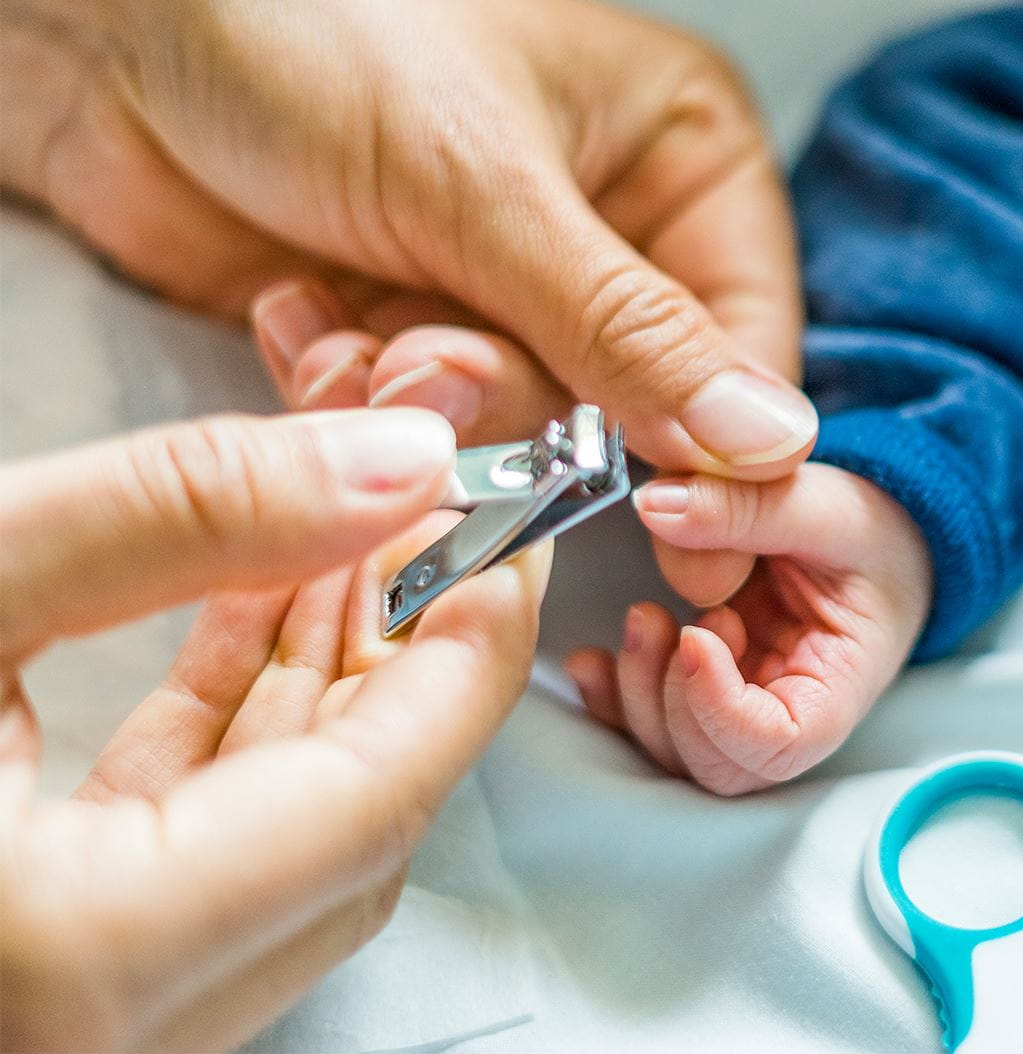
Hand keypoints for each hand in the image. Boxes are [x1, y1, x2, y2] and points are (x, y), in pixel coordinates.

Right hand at [0, 408, 551, 1050]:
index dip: (472, 657)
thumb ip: (179, 516)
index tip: (520, 542)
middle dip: (409, 655)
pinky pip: (200, 845)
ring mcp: (93, 1005)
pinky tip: (258, 611)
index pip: (377, 800)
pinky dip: (244, 726)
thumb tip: (399, 463)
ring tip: (355, 538)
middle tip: (446, 521)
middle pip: (353, 823)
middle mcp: (113, 1022)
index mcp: (93, 957)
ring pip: (284, 837)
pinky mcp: (64, 960)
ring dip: (329, 679)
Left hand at [2, 0, 811, 475]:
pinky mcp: (410, 318)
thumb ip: (628, 331)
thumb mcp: (491, 186)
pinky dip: (358, 386)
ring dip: (427, 394)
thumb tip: (770, 439)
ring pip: (520, 415)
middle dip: (523, 398)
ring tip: (358, 334)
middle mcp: (604, 220)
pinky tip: (303, 314)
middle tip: (441, 374)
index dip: (721, 433)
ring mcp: (502, 277)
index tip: (694, 529)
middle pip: (630, 392)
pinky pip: (425, 416)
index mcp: (677, 148)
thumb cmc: (322, 30)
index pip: (747, 327)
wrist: (106, 21)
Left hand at [565, 465, 932, 794]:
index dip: (722, 709)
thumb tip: (657, 505)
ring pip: (672, 749)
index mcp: (837, 685)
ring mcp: (738, 707)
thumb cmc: (867, 535)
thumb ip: (745, 506)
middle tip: (675, 622)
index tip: (698, 636)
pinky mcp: (700, 690)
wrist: (869, 537)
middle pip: (716, 763)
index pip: (779, 745)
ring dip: (638, 692)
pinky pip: (643, 720)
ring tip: (646, 618)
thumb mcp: (824, 507)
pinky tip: (593, 659)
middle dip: (674, 701)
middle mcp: (785, 713)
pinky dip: (609, 696)